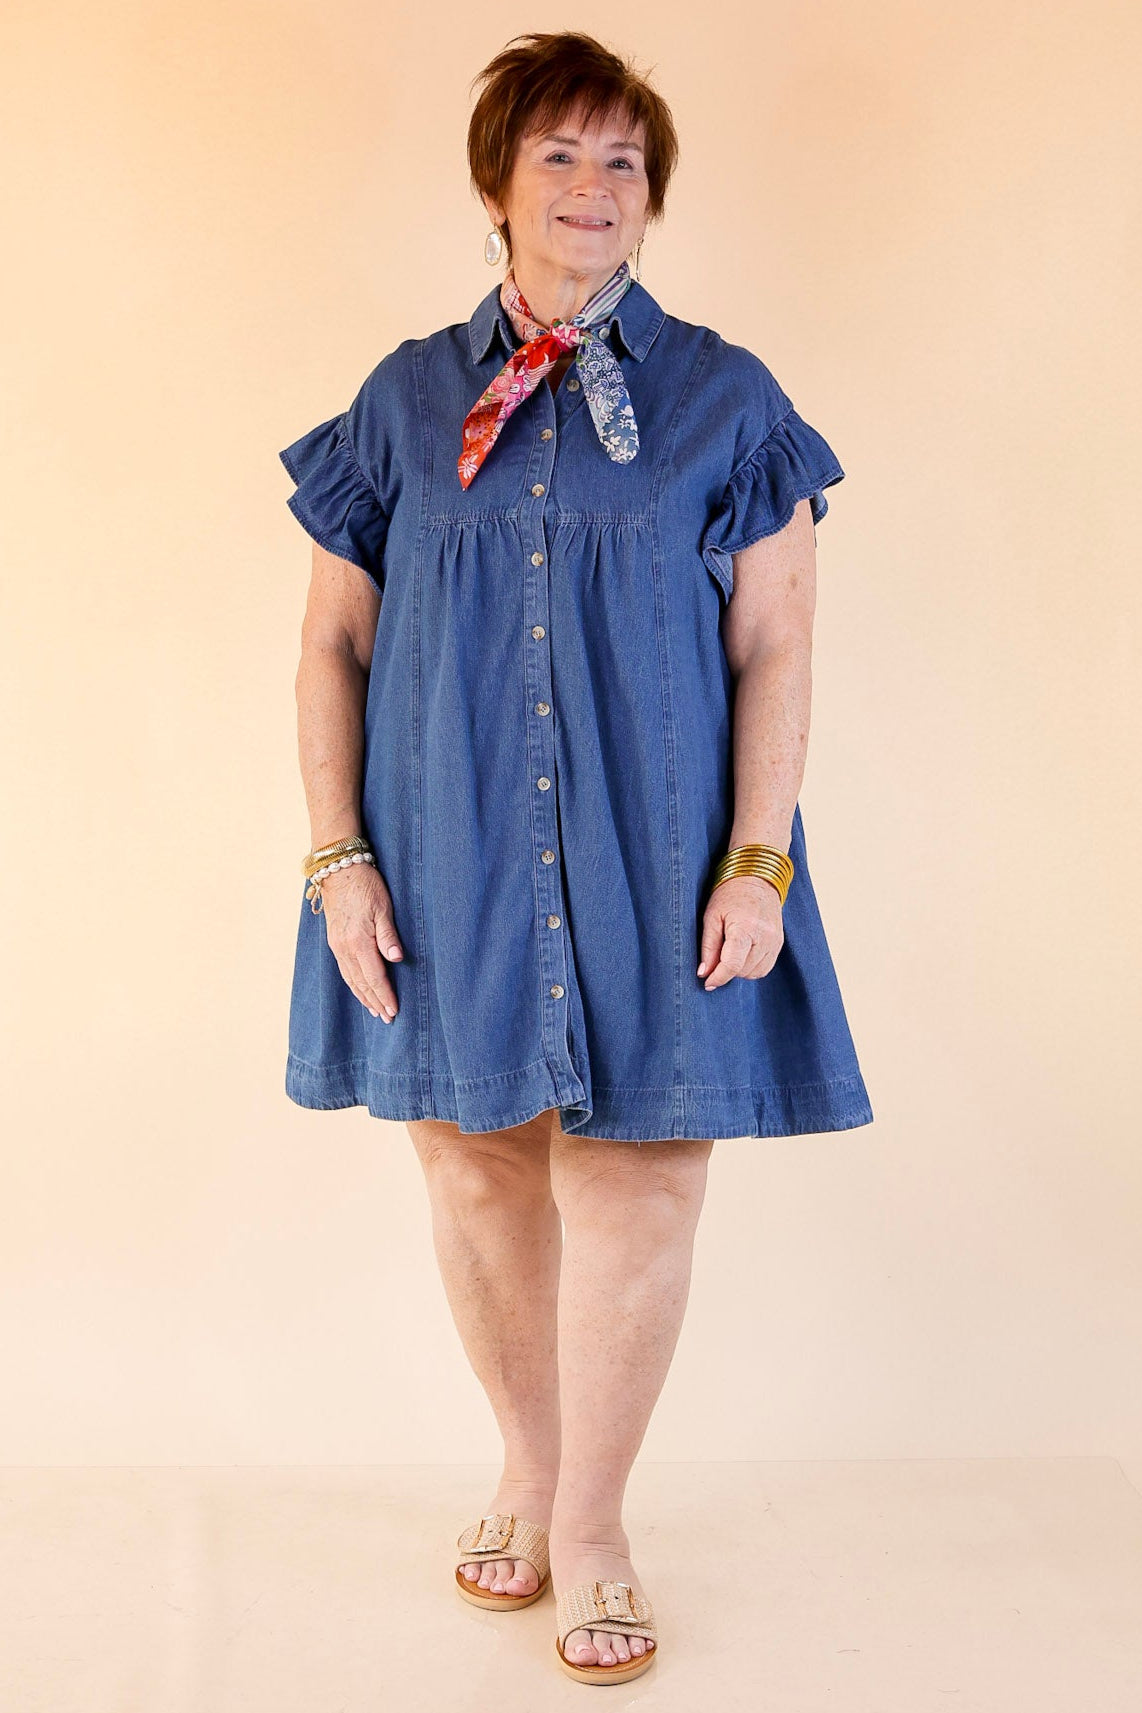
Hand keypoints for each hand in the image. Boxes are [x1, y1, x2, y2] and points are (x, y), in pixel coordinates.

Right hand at [318, 863, 403, 1021]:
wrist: (338, 870)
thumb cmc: (365, 885)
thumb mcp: (383, 907)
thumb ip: (388, 935)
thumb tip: (397, 959)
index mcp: (358, 942)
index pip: (375, 977)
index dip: (385, 996)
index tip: (394, 1011)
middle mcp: (344, 948)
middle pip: (362, 983)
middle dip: (375, 1002)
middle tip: (388, 1018)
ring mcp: (337, 945)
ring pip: (350, 979)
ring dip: (363, 996)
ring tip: (374, 1009)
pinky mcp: (334, 941)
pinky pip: (344, 970)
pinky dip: (353, 984)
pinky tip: (359, 988)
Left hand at [697, 875, 783, 989]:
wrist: (756, 879)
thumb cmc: (729, 895)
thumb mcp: (711, 917)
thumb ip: (708, 947)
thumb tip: (704, 973)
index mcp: (745, 928)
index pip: (733, 965)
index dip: (718, 977)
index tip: (707, 983)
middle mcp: (765, 937)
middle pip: (742, 971)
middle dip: (726, 971)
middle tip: (715, 959)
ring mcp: (775, 941)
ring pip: (754, 973)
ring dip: (739, 971)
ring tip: (729, 953)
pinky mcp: (779, 943)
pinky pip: (765, 968)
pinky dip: (751, 968)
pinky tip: (741, 955)